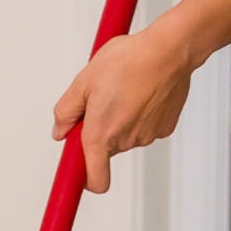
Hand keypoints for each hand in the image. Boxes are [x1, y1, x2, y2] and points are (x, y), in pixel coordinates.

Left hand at [52, 21, 196, 193]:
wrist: (170, 49)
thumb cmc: (130, 60)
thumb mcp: (84, 81)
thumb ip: (66, 111)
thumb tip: (60, 130)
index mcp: (101, 135)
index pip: (95, 181)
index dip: (86, 180)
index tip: (80, 171)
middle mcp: (124, 141)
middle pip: (107, 149)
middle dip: (101, 131)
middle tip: (103, 101)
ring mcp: (147, 136)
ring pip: (126, 136)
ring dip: (122, 120)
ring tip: (125, 90)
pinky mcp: (164, 127)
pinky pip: (146, 127)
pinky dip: (142, 114)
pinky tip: (142, 92)